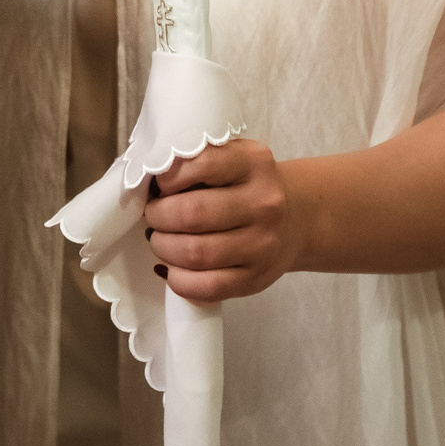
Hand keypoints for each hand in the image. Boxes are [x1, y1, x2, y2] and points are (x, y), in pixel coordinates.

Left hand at [143, 139, 302, 302]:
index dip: (167, 177)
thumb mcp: (233, 158)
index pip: (200, 163)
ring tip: (160, 240)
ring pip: (195, 253)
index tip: (161, 185)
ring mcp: (262, 245)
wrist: (297, 218)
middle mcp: (263, 204)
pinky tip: (173, 268)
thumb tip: (148, 181)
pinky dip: (178, 280)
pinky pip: (207, 287)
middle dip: (158, 216)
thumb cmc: (248, 185)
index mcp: (253, 163)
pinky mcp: (255, 279)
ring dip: (164, 248)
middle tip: (154, 216)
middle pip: (191, 213)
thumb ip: (196, 161)